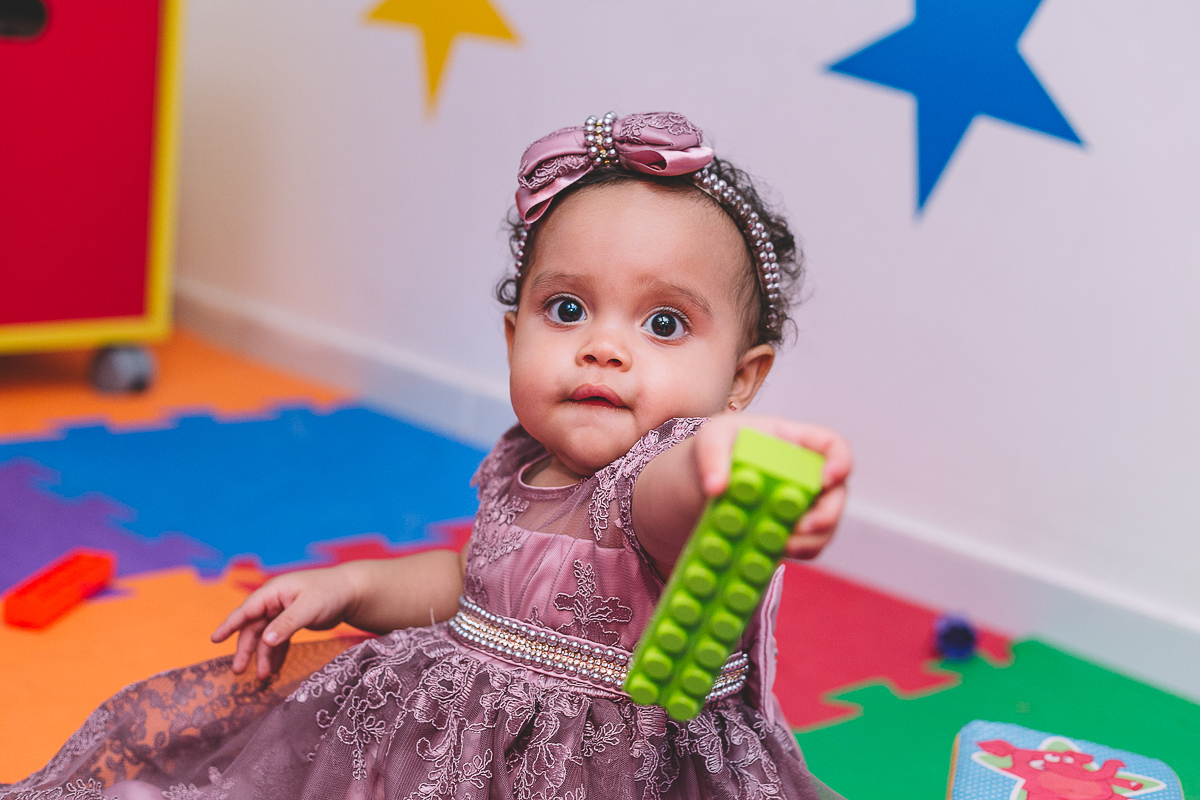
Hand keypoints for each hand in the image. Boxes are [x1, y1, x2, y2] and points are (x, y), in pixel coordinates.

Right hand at [211, 565, 361, 678]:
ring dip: (262, 656)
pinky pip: (278, 641)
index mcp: (274, 591)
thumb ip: (287, 624)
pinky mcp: (291, 623)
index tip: (215, 640)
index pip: (246, 609)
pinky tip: (274, 669)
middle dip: (246, 649)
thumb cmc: (330, 593)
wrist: (352, 592)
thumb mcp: (309, 608)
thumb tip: (265, 640)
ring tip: (263, 676)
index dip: (230, 625)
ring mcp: (282, 612)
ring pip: (265, 637)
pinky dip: (275, 654)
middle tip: (239, 670)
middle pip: (253, 627)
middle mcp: (274, 601)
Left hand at [693, 413, 852, 559]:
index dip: (840, 461)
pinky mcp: (789, 528)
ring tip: (784, 546)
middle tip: (803, 527)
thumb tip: (716, 487)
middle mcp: (808, 474)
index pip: (833, 446)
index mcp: (796, 442)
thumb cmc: (716, 446)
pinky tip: (773, 554)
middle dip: (827, 515)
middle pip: (836, 493)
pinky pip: (805, 545)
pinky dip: (794, 553)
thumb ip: (712, 456)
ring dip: (811, 540)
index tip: (828, 478)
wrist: (703, 479)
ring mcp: (802, 503)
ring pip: (825, 525)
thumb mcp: (709, 439)